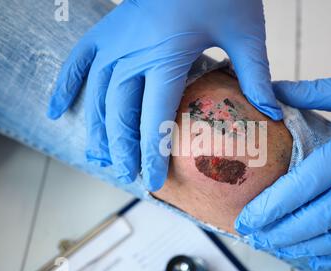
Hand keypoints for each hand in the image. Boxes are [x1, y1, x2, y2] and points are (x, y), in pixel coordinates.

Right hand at [47, 0, 281, 190]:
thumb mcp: (245, 31)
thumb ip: (255, 74)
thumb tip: (272, 112)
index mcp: (167, 55)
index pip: (154, 117)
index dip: (152, 153)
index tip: (152, 180)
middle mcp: (133, 52)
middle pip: (121, 113)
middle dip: (125, 148)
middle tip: (130, 175)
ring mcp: (115, 41)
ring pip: (98, 95)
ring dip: (99, 130)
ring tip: (104, 158)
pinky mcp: (106, 30)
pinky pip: (78, 62)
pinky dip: (66, 87)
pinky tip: (58, 112)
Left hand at [235, 67, 330, 268]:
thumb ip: (311, 92)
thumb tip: (272, 90)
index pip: (302, 188)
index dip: (270, 208)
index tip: (247, 218)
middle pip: (317, 220)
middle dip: (280, 233)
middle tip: (254, 236)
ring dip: (306, 247)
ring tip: (277, 247)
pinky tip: (319, 254)